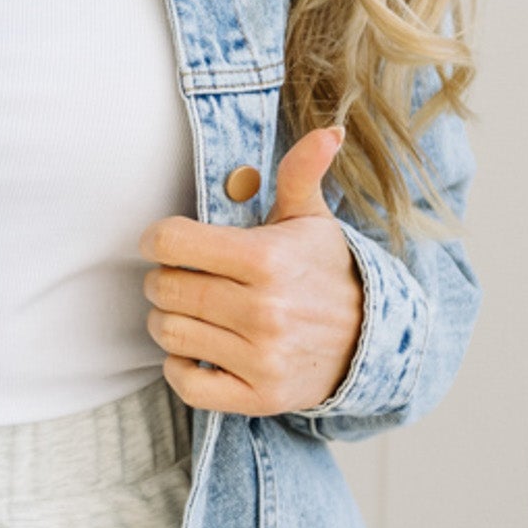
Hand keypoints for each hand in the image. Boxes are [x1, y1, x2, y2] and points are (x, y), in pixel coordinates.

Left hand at [137, 126, 363, 415]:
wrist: (369, 340)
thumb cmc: (325, 271)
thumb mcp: (312, 219)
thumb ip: (302, 172)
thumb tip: (330, 131)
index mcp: (266, 259)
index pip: (172, 242)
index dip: (157, 238)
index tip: (165, 242)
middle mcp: (263, 310)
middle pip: (165, 288)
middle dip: (161, 279)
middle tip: (179, 277)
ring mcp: (261, 357)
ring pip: (169, 334)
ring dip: (167, 321)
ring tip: (189, 311)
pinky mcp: (258, 396)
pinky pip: (187, 385)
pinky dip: (179, 368)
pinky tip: (195, 351)